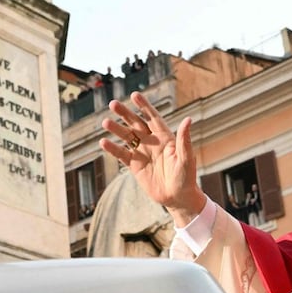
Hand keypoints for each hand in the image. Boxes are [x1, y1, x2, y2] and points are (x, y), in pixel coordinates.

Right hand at [99, 91, 205, 225]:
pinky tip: (103, 142)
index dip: (144, 106)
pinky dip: (112, 149)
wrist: (178, 197)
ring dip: (116, 129)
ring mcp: (142, 153)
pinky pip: (122, 154)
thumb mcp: (186, 158)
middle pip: (136, 124)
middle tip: (113, 104)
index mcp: (165, 137)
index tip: (135, 95)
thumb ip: (184, 140)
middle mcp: (151, 142)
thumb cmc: (186, 177)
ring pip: (126, 137)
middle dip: (125, 114)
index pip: (153, 118)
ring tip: (105, 122)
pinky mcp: (134, 165)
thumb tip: (188, 119)